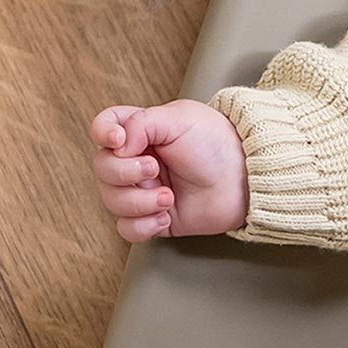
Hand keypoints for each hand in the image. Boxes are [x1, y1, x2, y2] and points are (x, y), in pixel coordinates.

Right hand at [89, 100, 247, 240]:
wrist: (245, 179)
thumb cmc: (218, 144)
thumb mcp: (180, 118)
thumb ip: (141, 123)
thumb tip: (115, 145)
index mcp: (140, 131)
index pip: (103, 128)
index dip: (103, 133)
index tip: (120, 140)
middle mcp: (137, 161)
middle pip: (102, 169)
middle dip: (125, 172)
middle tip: (156, 169)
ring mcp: (143, 190)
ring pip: (111, 201)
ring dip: (138, 201)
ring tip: (168, 197)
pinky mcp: (154, 218)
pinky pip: (127, 229)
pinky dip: (143, 226)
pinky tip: (166, 216)